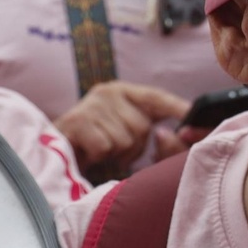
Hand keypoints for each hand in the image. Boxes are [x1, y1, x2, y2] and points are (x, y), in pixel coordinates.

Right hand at [54, 80, 190, 182]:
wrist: (51, 152)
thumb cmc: (94, 145)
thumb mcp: (125, 134)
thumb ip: (152, 133)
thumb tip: (173, 135)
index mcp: (124, 92)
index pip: (157, 98)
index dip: (179, 108)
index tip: (196, 117)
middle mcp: (109, 92)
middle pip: (143, 127)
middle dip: (133, 147)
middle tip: (114, 149)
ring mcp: (92, 104)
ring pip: (125, 139)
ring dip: (115, 153)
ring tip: (100, 150)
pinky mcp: (77, 120)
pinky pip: (106, 146)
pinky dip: (99, 156)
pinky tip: (88, 152)